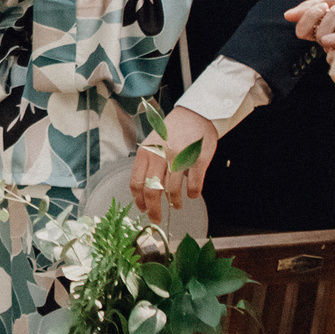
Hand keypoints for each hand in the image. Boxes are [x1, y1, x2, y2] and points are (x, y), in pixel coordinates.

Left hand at [133, 105, 219, 224]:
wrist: (195, 115)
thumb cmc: (173, 132)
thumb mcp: (153, 144)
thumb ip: (148, 164)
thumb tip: (144, 191)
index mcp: (146, 152)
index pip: (136, 182)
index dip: (139, 201)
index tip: (143, 210)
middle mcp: (160, 155)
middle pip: (152, 191)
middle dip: (154, 210)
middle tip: (157, 218)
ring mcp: (179, 158)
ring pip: (173, 191)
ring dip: (175, 202)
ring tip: (177, 204)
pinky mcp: (198, 160)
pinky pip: (193, 185)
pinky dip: (193, 194)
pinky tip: (192, 195)